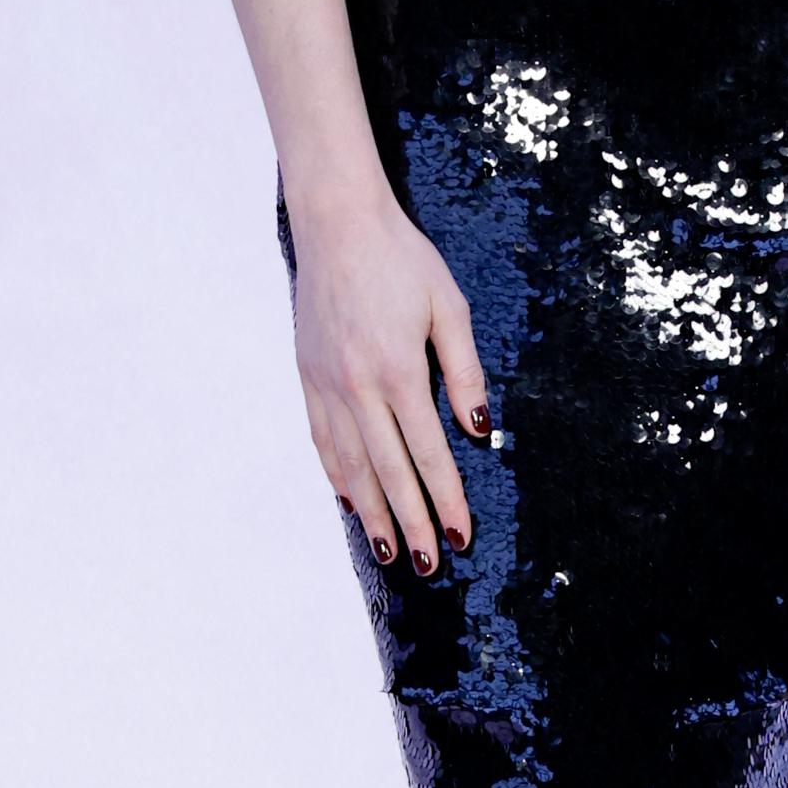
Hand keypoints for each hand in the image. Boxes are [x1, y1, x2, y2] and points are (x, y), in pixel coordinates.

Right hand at [287, 178, 487, 573]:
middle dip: (411, 522)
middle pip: (388, 472)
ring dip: (372, 512)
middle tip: (428, 564)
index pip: (427, 452)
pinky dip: (339, 477)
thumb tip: (479, 429)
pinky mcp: (308, 377)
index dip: (446, 499)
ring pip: (350, 465)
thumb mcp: (449, 306)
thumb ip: (465, 371)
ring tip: (389, 551)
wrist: (337, 223)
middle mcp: (357, 386)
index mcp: (397, 370)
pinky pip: (324, 440)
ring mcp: (326, 385)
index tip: (462, 535)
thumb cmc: (401, 259)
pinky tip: (353, 501)